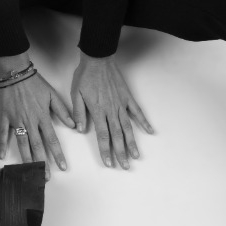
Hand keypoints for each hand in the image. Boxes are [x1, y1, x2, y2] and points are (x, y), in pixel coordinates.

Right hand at [0, 70, 75, 181]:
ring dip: (26, 159)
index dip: (58, 154)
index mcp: (42, 117)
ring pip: (22, 143)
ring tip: (30, 171)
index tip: (63, 167)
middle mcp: (30, 122)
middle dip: (43, 163)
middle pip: (37, 146)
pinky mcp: (4, 118)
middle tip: (46, 177)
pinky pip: (3, 133)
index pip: (52, 140)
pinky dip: (1, 145)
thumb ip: (63, 111)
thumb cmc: (35, 83)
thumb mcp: (52, 94)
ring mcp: (16, 121)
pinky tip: (0, 156)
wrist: (15, 73)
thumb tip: (74, 125)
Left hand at [71, 53, 153, 168]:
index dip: (106, 150)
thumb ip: (78, 112)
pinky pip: (137, 112)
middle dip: (121, 152)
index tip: (109, 163)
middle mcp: (111, 110)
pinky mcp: (127, 97)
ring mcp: (121, 104)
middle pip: (117, 135)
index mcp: (98, 111)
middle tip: (125, 166)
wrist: (98, 59)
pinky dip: (143, 122)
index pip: (102, 135)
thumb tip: (79, 129)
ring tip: (136, 156)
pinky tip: (149, 131)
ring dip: (132, 142)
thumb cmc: (85, 76)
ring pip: (128, 127)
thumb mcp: (76, 94)